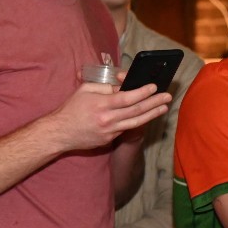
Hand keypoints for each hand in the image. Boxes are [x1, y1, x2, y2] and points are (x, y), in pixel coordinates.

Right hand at [48, 81, 170, 151]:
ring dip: (152, 114)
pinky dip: (137, 121)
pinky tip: (144, 116)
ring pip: (136, 122)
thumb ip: (104, 87)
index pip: (128, 97)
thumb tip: (122, 87)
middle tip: (167, 97)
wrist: (60, 132)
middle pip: (137, 110)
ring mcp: (110, 131)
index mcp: (101, 104)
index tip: (154, 87)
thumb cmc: (71, 108)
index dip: (143, 92)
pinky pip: (126, 129)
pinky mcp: (109, 139)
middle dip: (154, 102)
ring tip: (163, 108)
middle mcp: (108, 119)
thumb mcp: (84, 90)